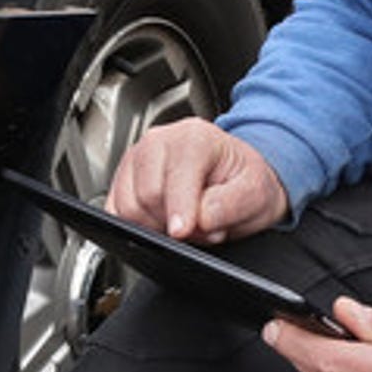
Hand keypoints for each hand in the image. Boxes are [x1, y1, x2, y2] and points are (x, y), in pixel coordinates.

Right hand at [103, 119, 287, 243]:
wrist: (238, 178)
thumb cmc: (244, 181)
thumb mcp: (257, 192)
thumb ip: (231, 204)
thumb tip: (200, 219)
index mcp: (194, 138)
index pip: (174, 178)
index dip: (179, 211)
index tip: (182, 233)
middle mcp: (159, 142)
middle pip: (147, 196)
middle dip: (172, 224)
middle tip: (201, 228)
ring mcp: (136, 158)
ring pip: (127, 206)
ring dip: (154, 226)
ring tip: (183, 223)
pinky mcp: (123, 178)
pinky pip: (114, 211)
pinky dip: (135, 225)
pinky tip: (161, 221)